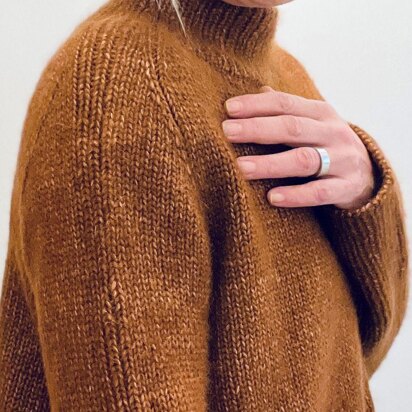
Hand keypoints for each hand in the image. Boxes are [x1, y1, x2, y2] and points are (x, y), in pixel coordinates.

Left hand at [222, 86, 374, 208]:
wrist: (368, 175)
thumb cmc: (327, 146)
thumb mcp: (313, 124)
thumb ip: (288, 110)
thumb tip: (259, 89)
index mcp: (321, 113)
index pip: (285, 103)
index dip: (256, 104)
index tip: (228, 109)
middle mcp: (333, 132)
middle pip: (292, 128)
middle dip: (257, 128)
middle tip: (227, 132)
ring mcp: (343, 160)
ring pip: (304, 160)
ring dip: (270, 164)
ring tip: (241, 167)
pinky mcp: (347, 188)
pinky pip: (320, 192)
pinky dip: (296, 195)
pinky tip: (272, 197)